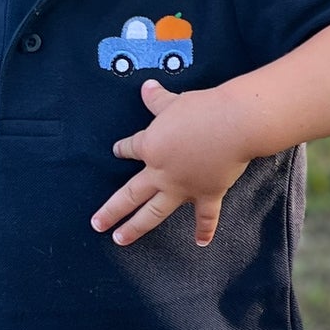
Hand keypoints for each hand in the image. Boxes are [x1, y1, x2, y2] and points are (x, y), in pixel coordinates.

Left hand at [92, 78, 251, 247]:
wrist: (233, 125)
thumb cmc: (202, 109)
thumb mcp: (174, 102)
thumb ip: (158, 100)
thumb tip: (146, 87)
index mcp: (150, 147)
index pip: (130, 148)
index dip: (122, 149)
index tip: (117, 151)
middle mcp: (161, 173)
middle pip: (129, 195)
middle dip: (111, 211)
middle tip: (96, 225)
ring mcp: (183, 188)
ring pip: (154, 213)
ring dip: (136, 228)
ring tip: (120, 240)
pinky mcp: (207, 194)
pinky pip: (204, 217)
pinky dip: (204, 230)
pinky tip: (200, 243)